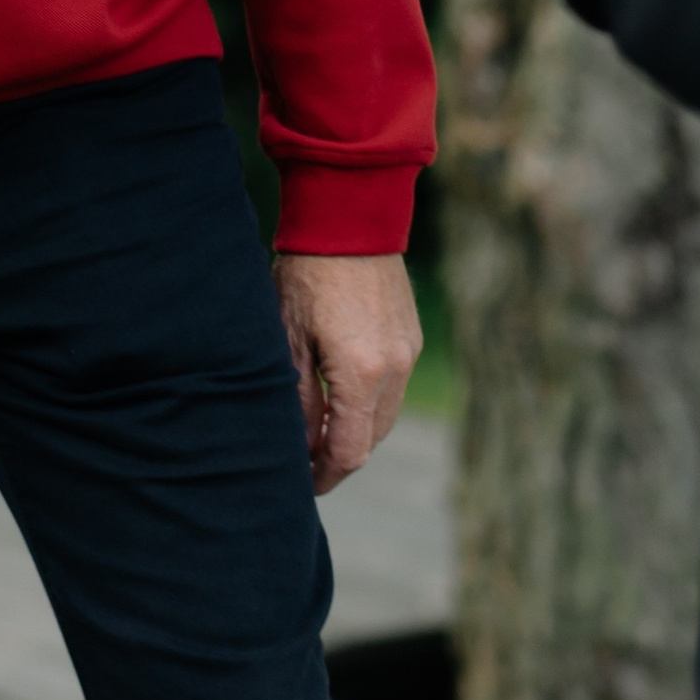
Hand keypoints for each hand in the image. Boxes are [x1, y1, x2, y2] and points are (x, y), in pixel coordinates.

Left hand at [273, 251, 419, 495]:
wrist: (350, 216)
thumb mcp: (289, 338)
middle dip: (340, 455)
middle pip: (372, 438)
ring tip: (320, 426)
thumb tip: (304, 445)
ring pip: (385, 414)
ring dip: (357, 428)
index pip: (350, 451)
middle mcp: (395, 368)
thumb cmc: (308, 274)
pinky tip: (341, 390)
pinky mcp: (410, 335)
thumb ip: (299, 398)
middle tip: (305, 458)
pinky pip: (393, 386)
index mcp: (361, 373)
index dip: (326, 475)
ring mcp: (408, 351)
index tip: (303, 483)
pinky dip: (370, 400)